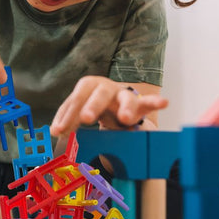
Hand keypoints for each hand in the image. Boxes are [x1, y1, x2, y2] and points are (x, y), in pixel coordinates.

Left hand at [50, 76, 167, 136]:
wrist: (116, 103)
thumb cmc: (94, 105)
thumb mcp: (79, 111)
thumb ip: (67, 120)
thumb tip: (54, 132)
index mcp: (87, 86)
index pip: (74, 100)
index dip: (66, 116)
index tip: (58, 131)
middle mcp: (105, 87)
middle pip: (98, 95)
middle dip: (92, 106)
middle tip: (85, 119)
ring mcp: (124, 94)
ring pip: (126, 98)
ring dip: (125, 108)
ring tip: (124, 118)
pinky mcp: (140, 102)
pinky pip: (149, 102)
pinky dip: (156, 102)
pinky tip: (164, 103)